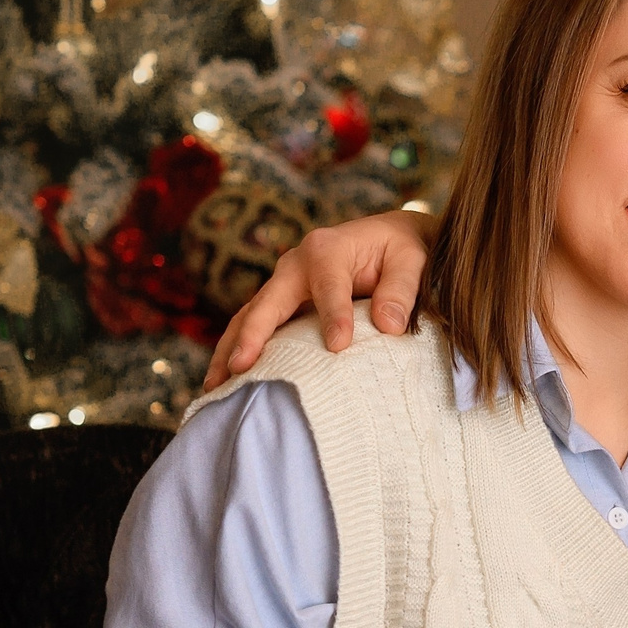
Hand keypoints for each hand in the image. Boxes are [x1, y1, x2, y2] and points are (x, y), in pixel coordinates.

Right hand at [201, 208, 436, 387]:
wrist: (389, 240)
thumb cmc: (402, 251)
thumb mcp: (412, 261)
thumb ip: (402, 290)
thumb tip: (389, 326)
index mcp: (327, 249)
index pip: (327, 287)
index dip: (333, 317)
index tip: (338, 348)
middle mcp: (295, 264)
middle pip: (267, 302)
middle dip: (252, 335)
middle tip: (239, 368)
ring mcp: (283, 284)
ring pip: (249, 317)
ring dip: (230, 350)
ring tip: (214, 387)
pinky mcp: (281, 303)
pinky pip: (254, 326)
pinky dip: (237, 351)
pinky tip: (226, 382)